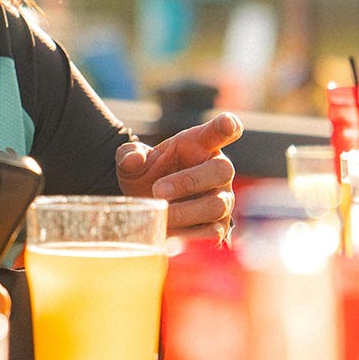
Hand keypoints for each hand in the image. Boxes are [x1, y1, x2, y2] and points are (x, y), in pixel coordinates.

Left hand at [115, 112, 241, 239]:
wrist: (145, 205)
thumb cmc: (146, 174)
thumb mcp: (131, 161)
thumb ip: (129, 155)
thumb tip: (134, 159)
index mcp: (200, 145)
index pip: (219, 131)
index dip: (226, 126)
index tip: (229, 124)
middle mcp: (218, 170)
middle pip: (221, 171)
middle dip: (188, 181)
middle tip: (157, 190)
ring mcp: (222, 199)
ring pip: (216, 205)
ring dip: (185, 212)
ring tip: (159, 215)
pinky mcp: (218, 226)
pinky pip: (210, 232)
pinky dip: (187, 234)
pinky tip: (166, 233)